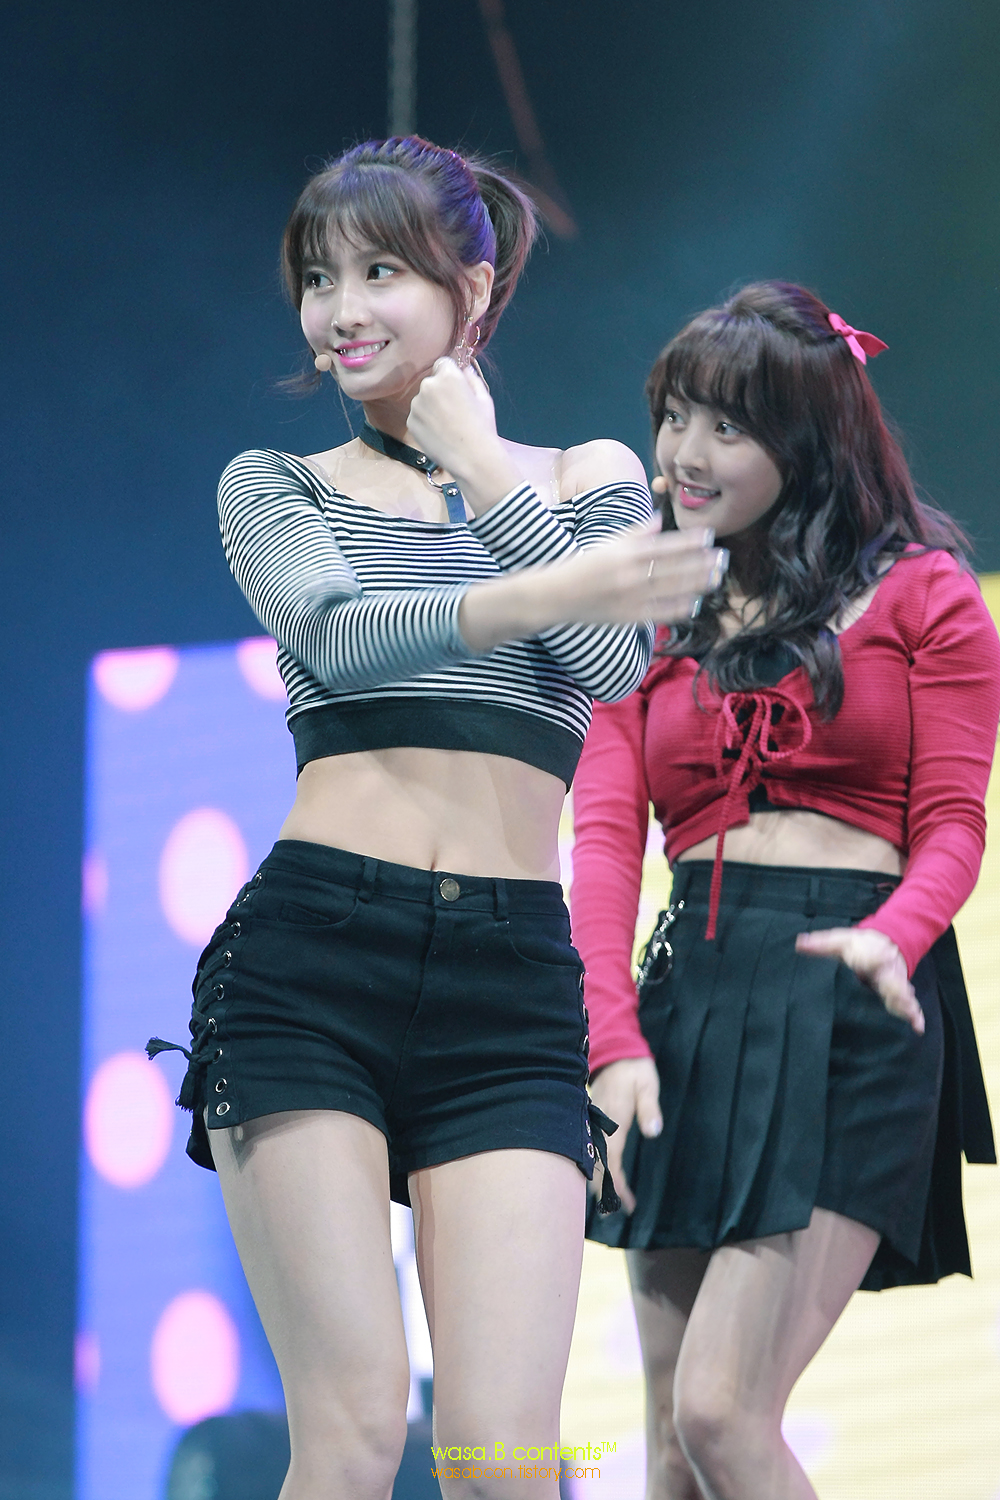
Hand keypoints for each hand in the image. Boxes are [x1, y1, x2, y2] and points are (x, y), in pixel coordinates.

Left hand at [406, 358, 517, 508]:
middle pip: (431, 381)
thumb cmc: (482, 426)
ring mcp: (416, 404)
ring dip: (431, 406)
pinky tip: (439, 433)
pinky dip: (425, 421)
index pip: (443, 363)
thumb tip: (465, 370)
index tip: (457, 388)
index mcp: (448, 376)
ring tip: (447, 424)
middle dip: (440, 390)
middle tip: (454, 409)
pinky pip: (418, 415)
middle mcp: (428, 385)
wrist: (471, 457)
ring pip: (423, 399)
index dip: (450, 374)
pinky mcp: (411, 421)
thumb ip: (472, 379)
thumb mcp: (484, 398)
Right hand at [546, 519, 726, 628]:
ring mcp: (630, 598)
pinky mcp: (629, 617)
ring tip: (716, 577)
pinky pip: (660, 613)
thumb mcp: (607, 545)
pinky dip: (678, 608)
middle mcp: (630, 575)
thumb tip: (659, 518)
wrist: (556, 596)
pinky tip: (695, 602)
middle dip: (701, 563)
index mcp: (624, 554)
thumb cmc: (582, 567)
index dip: (689, 541)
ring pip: (671, 590)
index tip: (709, 536)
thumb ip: (635, 533)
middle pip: (674, 568)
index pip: (664, 546)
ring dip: (696, 583)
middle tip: (723, 558)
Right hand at [588, 1057, 661, 1213]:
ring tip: (609, 1199)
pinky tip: (600, 1174)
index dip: (616, 1183)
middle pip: (596, 1163)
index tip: (625, 1202)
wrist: (615, 1051)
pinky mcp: (592, 1119)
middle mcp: (599, 1123)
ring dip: (598, 1179)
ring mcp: (593, 1121)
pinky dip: (594, 1163)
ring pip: (590, 1156)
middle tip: (616, 1210)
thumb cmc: (635, 1070)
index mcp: (613, 1118)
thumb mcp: (647, 1085)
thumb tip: (653, 1132)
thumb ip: (649, 1108)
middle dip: (604, 1188)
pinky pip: (589, 1146)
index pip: (611, 1158)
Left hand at [795, 926, 924, 1032]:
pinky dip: (914, 1016)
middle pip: (891, 981)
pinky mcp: (898, 994)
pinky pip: (908, 1005)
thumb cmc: (856, 945)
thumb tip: (798, 943)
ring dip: (906, 1006)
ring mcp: (894, 983)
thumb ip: (820, 944)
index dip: (873, 959)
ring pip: (902, 995)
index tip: (876, 960)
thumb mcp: (838, 941)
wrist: (883, 943)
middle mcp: (885, 970)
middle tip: (904, 1000)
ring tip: (913, 1019)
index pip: (872, 957)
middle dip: (897, 990)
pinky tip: (918, 1028)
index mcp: (870, 955)